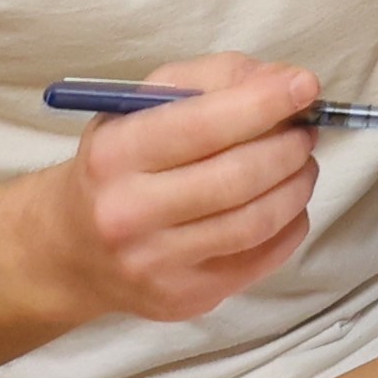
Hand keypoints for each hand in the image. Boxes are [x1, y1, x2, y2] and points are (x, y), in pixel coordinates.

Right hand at [30, 52, 321, 324]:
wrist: (71, 249)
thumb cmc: (121, 163)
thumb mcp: (145, 104)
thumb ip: (216, 79)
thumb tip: (286, 82)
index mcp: (115, 155)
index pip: (202, 126)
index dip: (263, 104)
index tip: (305, 86)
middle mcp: (128, 213)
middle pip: (237, 177)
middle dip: (289, 147)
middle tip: (305, 131)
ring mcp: (155, 264)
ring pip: (256, 222)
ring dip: (298, 184)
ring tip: (301, 163)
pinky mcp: (183, 298)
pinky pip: (263, 259)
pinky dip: (292, 223)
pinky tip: (287, 204)